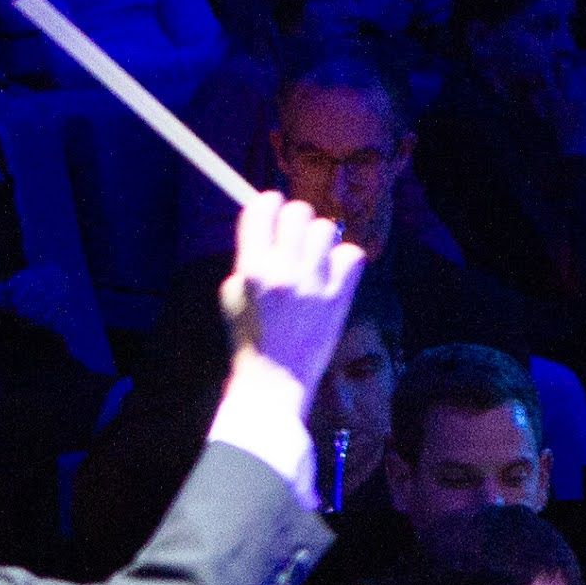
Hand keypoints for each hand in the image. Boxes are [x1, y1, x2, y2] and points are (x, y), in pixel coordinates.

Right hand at [221, 190, 363, 391]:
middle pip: (298, 211)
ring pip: (326, 230)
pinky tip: (335, 273)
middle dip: (296, 217)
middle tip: (295, 235)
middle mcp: (282, 271)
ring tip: (315, 258)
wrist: (275, 382)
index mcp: (250, 268)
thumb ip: (248, 260)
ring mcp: (313, 285)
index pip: (261, 209)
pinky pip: (353, 255)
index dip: (268, 202)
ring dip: (321, 238)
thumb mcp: (233, 297)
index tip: (273, 206)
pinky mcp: (339, 298)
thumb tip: (267, 228)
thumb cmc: (251, 340)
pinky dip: (346, 259)